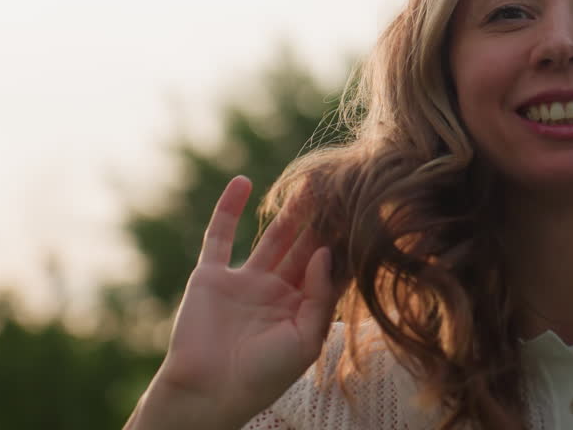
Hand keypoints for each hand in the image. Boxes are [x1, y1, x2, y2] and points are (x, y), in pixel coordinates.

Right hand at [147, 176, 342, 429]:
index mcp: (300, 308)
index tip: (364, 213)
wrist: (208, 392)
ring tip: (309, 180)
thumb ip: (319, 296)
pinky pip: (219, 235)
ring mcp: (243, 280)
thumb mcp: (305, 340)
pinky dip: (228, 208)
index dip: (343, 243)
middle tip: (342, 186)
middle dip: (322, 220)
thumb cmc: (262, 376)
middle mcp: (275, 290)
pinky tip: (242, 181)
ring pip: (271, 236)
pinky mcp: (211, 275)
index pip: (326, 268)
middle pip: (304, 246)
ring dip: (289, 209)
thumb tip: (324, 252)